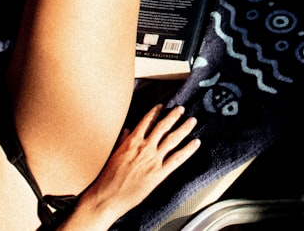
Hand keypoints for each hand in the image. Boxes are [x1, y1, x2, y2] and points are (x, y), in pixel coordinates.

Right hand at [65, 105, 199, 228]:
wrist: (107, 196)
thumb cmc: (107, 177)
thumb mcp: (113, 153)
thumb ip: (122, 140)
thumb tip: (127, 129)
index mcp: (132, 141)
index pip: (146, 121)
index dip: (155, 112)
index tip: (162, 106)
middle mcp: (145, 147)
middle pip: (163, 127)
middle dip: (173, 116)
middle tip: (181, 108)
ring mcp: (153, 160)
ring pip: (172, 139)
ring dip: (184, 128)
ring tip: (192, 121)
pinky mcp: (159, 173)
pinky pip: (177, 158)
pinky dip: (188, 150)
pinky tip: (196, 142)